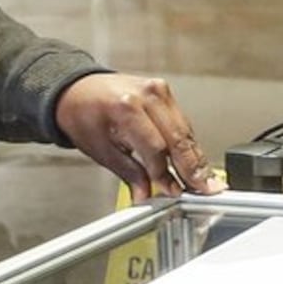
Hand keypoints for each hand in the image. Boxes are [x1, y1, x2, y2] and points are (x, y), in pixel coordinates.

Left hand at [57, 72, 220, 196]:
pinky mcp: (164, 91)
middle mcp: (146, 95)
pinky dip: (188, 143)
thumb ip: (128, 173)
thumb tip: (146, 194)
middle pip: (178, 138)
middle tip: (204, 188)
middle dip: (192, 167)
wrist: (77, 89)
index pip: (156, 148)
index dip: (166, 174)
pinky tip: (194, 160)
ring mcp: (158, 90)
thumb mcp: (100, 149)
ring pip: (185, 131)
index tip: (172, 191)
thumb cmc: (82, 115)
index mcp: (126, 108)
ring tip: (204, 179)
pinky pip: (181, 121)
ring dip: (195, 157)